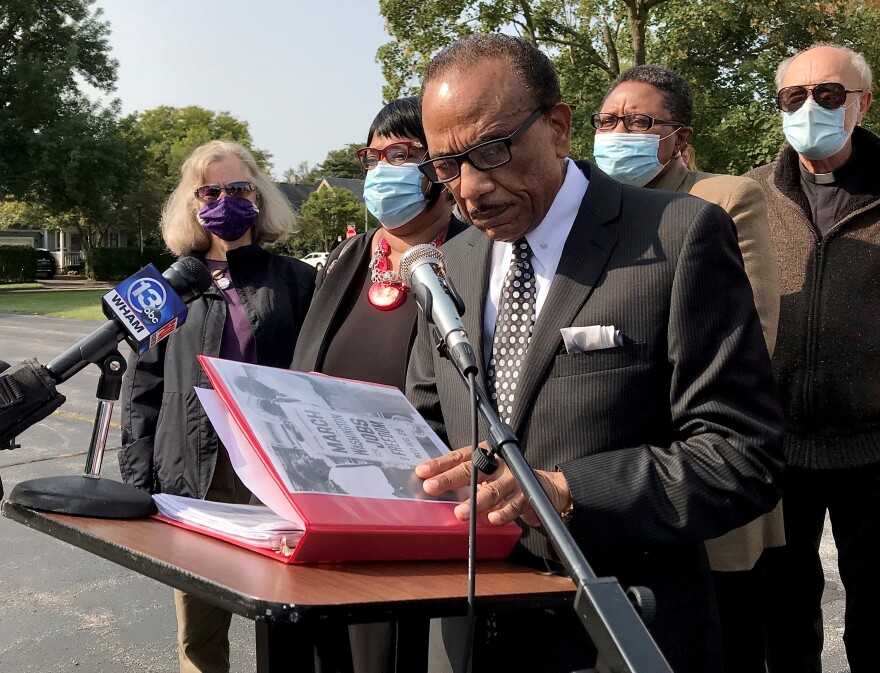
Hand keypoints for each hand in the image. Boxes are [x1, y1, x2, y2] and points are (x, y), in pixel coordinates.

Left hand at [415, 443, 571, 526]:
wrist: (545, 489)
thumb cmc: (506, 481)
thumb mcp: (485, 476)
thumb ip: (465, 480)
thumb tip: (434, 487)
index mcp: (486, 455)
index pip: (459, 457)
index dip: (440, 464)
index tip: (422, 472)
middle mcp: (498, 464)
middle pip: (471, 470)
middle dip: (449, 480)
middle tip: (431, 487)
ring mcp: (513, 479)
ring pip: (492, 490)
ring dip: (475, 502)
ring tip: (459, 513)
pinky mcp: (527, 495)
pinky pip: (513, 506)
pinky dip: (503, 513)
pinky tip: (492, 519)